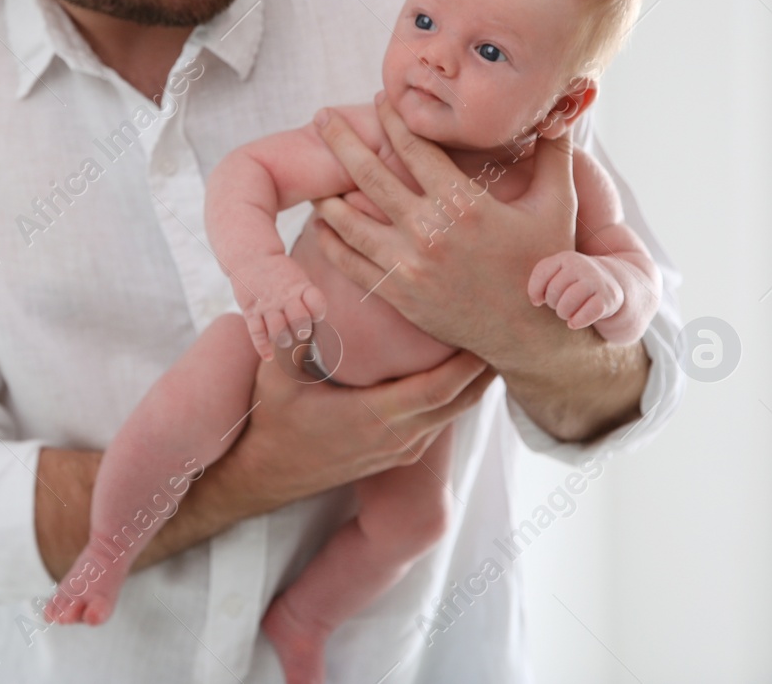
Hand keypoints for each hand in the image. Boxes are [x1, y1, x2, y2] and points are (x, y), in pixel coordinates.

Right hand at [221, 348, 495, 510]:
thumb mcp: (276, 378)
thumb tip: (304, 297)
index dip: (466, 363)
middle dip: (484, 368)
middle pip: (457, 401)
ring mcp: (399, 449)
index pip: (436, 389)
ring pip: (452, 414)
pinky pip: (438, 422)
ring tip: (490, 346)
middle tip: (503, 330)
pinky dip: (455, 397)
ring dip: (474, 383)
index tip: (481, 331)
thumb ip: (291, 337)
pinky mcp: (396, 454)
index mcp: (374, 418)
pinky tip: (460, 374)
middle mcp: (396, 438)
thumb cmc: (273, 423)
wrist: (268, 474)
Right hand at [232, 256, 326, 359]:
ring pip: (278, 330)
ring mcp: (266, 304)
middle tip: (298, 331)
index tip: (314, 315)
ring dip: (283, 339)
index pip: (317, 304)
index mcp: (300, 287)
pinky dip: (262, 347)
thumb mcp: (298, 278)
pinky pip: (256, 332)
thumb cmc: (279, 273)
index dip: (318, 313)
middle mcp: (284, 297)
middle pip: (299, 321)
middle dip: (301, 330)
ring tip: (284, 339)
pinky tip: (268, 356)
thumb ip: (307, 298)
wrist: (250, 256)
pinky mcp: (250, 310)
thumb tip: (316, 323)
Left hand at [308, 96, 574, 372]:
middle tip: (320, 118)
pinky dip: (330, 241)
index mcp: (464, 204)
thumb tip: (560, 113)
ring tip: (311, 175)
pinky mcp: (398, 293)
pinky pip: (351, 263)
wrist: (531, 334)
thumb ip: (554, 156)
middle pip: (370, 176)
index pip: (415, 148)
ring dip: (325, 194)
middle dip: (341, 142)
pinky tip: (320, 224)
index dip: (392, 119)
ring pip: (349, 221)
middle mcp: (429, 232)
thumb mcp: (558, 206)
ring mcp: (409, 266)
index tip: (378, 99)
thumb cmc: (546, 264)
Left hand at [528, 251, 622, 328]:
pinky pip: (588, 313)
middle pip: (554, 291)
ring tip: (567, 313)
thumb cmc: (574, 281)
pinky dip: (578, 321)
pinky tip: (574, 323)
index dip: (535, 291)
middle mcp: (582, 266)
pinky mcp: (608, 298)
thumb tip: (536, 301)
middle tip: (560, 304)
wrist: (613, 282)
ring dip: (563, 313)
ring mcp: (596, 282)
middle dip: (553, 303)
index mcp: (566, 258)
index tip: (540, 299)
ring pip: (568, 303)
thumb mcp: (557, 272)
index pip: (541, 273)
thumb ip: (539, 280)